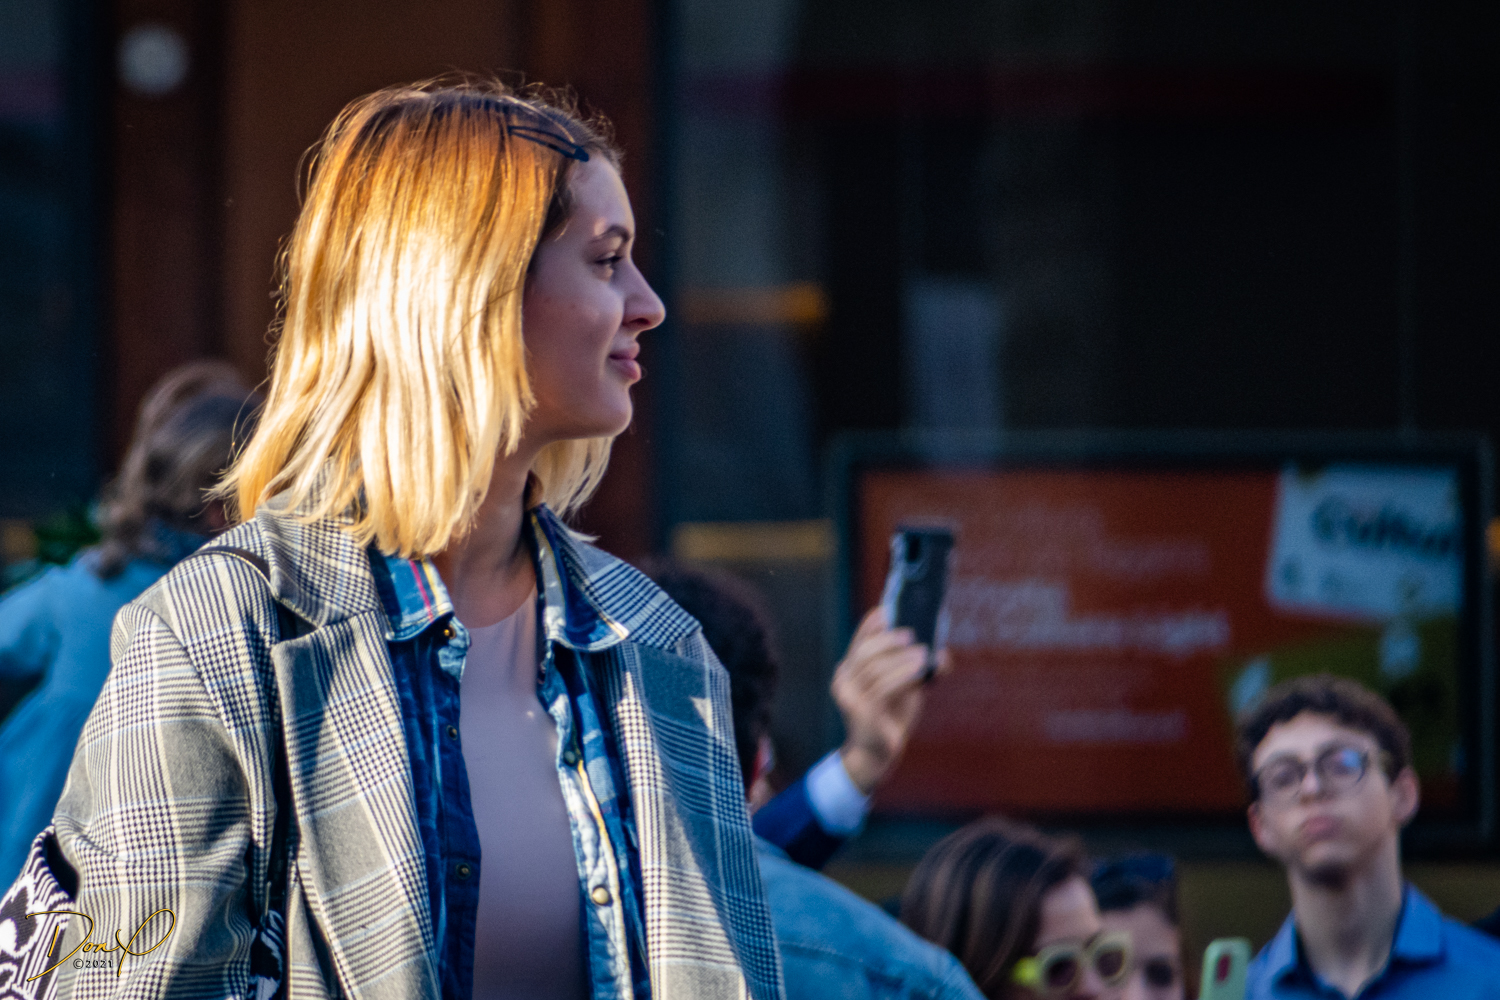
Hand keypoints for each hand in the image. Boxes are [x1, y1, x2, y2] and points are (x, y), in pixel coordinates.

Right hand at [832, 606, 950, 795]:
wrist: (877, 753)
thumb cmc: (889, 715)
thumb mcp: (903, 686)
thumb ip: (914, 667)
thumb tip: (943, 655)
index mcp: (850, 667)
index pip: (859, 638)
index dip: (874, 622)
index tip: (891, 609)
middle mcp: (844, 679)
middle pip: (864, 651)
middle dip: (888, 639)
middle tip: (911, 634)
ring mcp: (850, 697)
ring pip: (875, 669)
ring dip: (901, 658)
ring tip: (923, 653)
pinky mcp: (863, 713)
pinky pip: (882, 689)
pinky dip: (902, 676)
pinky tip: (919, 672)